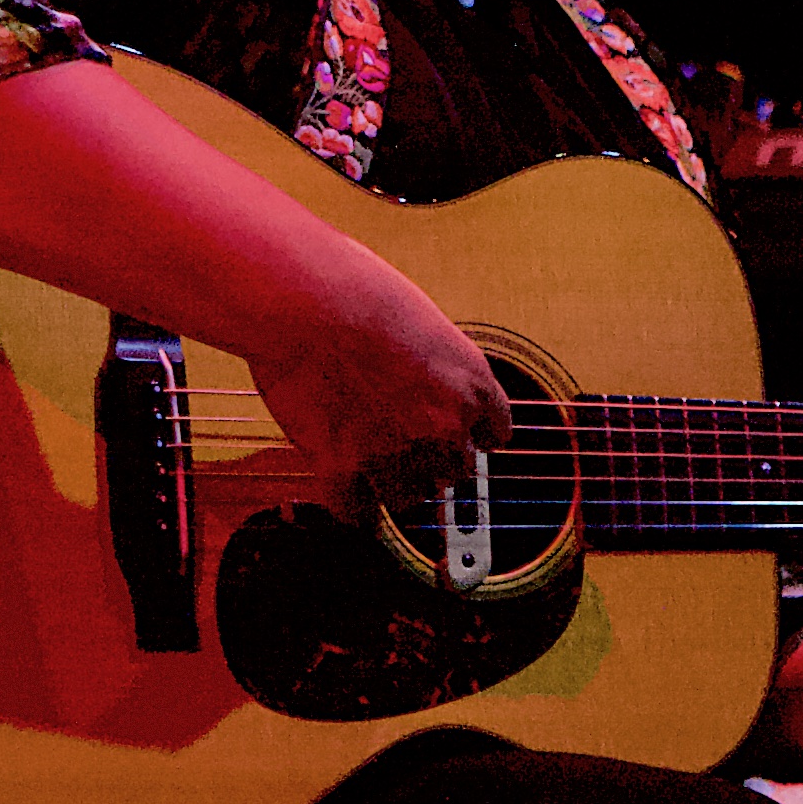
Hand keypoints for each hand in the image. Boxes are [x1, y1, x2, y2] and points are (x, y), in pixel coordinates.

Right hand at [246, 248, 511, 523]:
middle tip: (397, 435)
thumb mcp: (421, 320)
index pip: (494, 432)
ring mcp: (395, 452)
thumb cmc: (355, 289)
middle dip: (430, 457)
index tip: (456, 431)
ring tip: (366, 459)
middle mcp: (443, 425)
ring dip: (391, 482)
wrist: (308, 298)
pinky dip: (351, 506)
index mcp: (470, 383)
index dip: (470, 432)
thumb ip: (432, 365)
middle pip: (454, 471)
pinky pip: (357, 514)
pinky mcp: (344, 469)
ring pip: (408, 496)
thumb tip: (419, 384)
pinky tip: (344, 492)